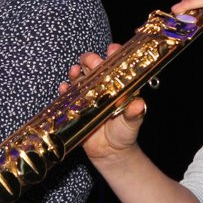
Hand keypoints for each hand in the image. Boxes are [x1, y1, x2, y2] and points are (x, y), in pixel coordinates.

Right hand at [62, 45, 147, 161]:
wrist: (111, 153)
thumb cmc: (125, 133)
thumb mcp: (132, 122)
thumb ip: (134, 113)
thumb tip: (138, 104)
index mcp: (118, 85)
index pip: (116, 64)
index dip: (113, 54)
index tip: (111, 49)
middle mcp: (102, 87)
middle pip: (94, 66)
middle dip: (90, 60)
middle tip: (90, 61)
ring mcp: (87, 96)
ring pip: (79, 78)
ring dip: (76, 72)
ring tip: (75, 71)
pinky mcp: (76, 107)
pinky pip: (68, 96)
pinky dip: (65, 90)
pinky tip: (64, 88)